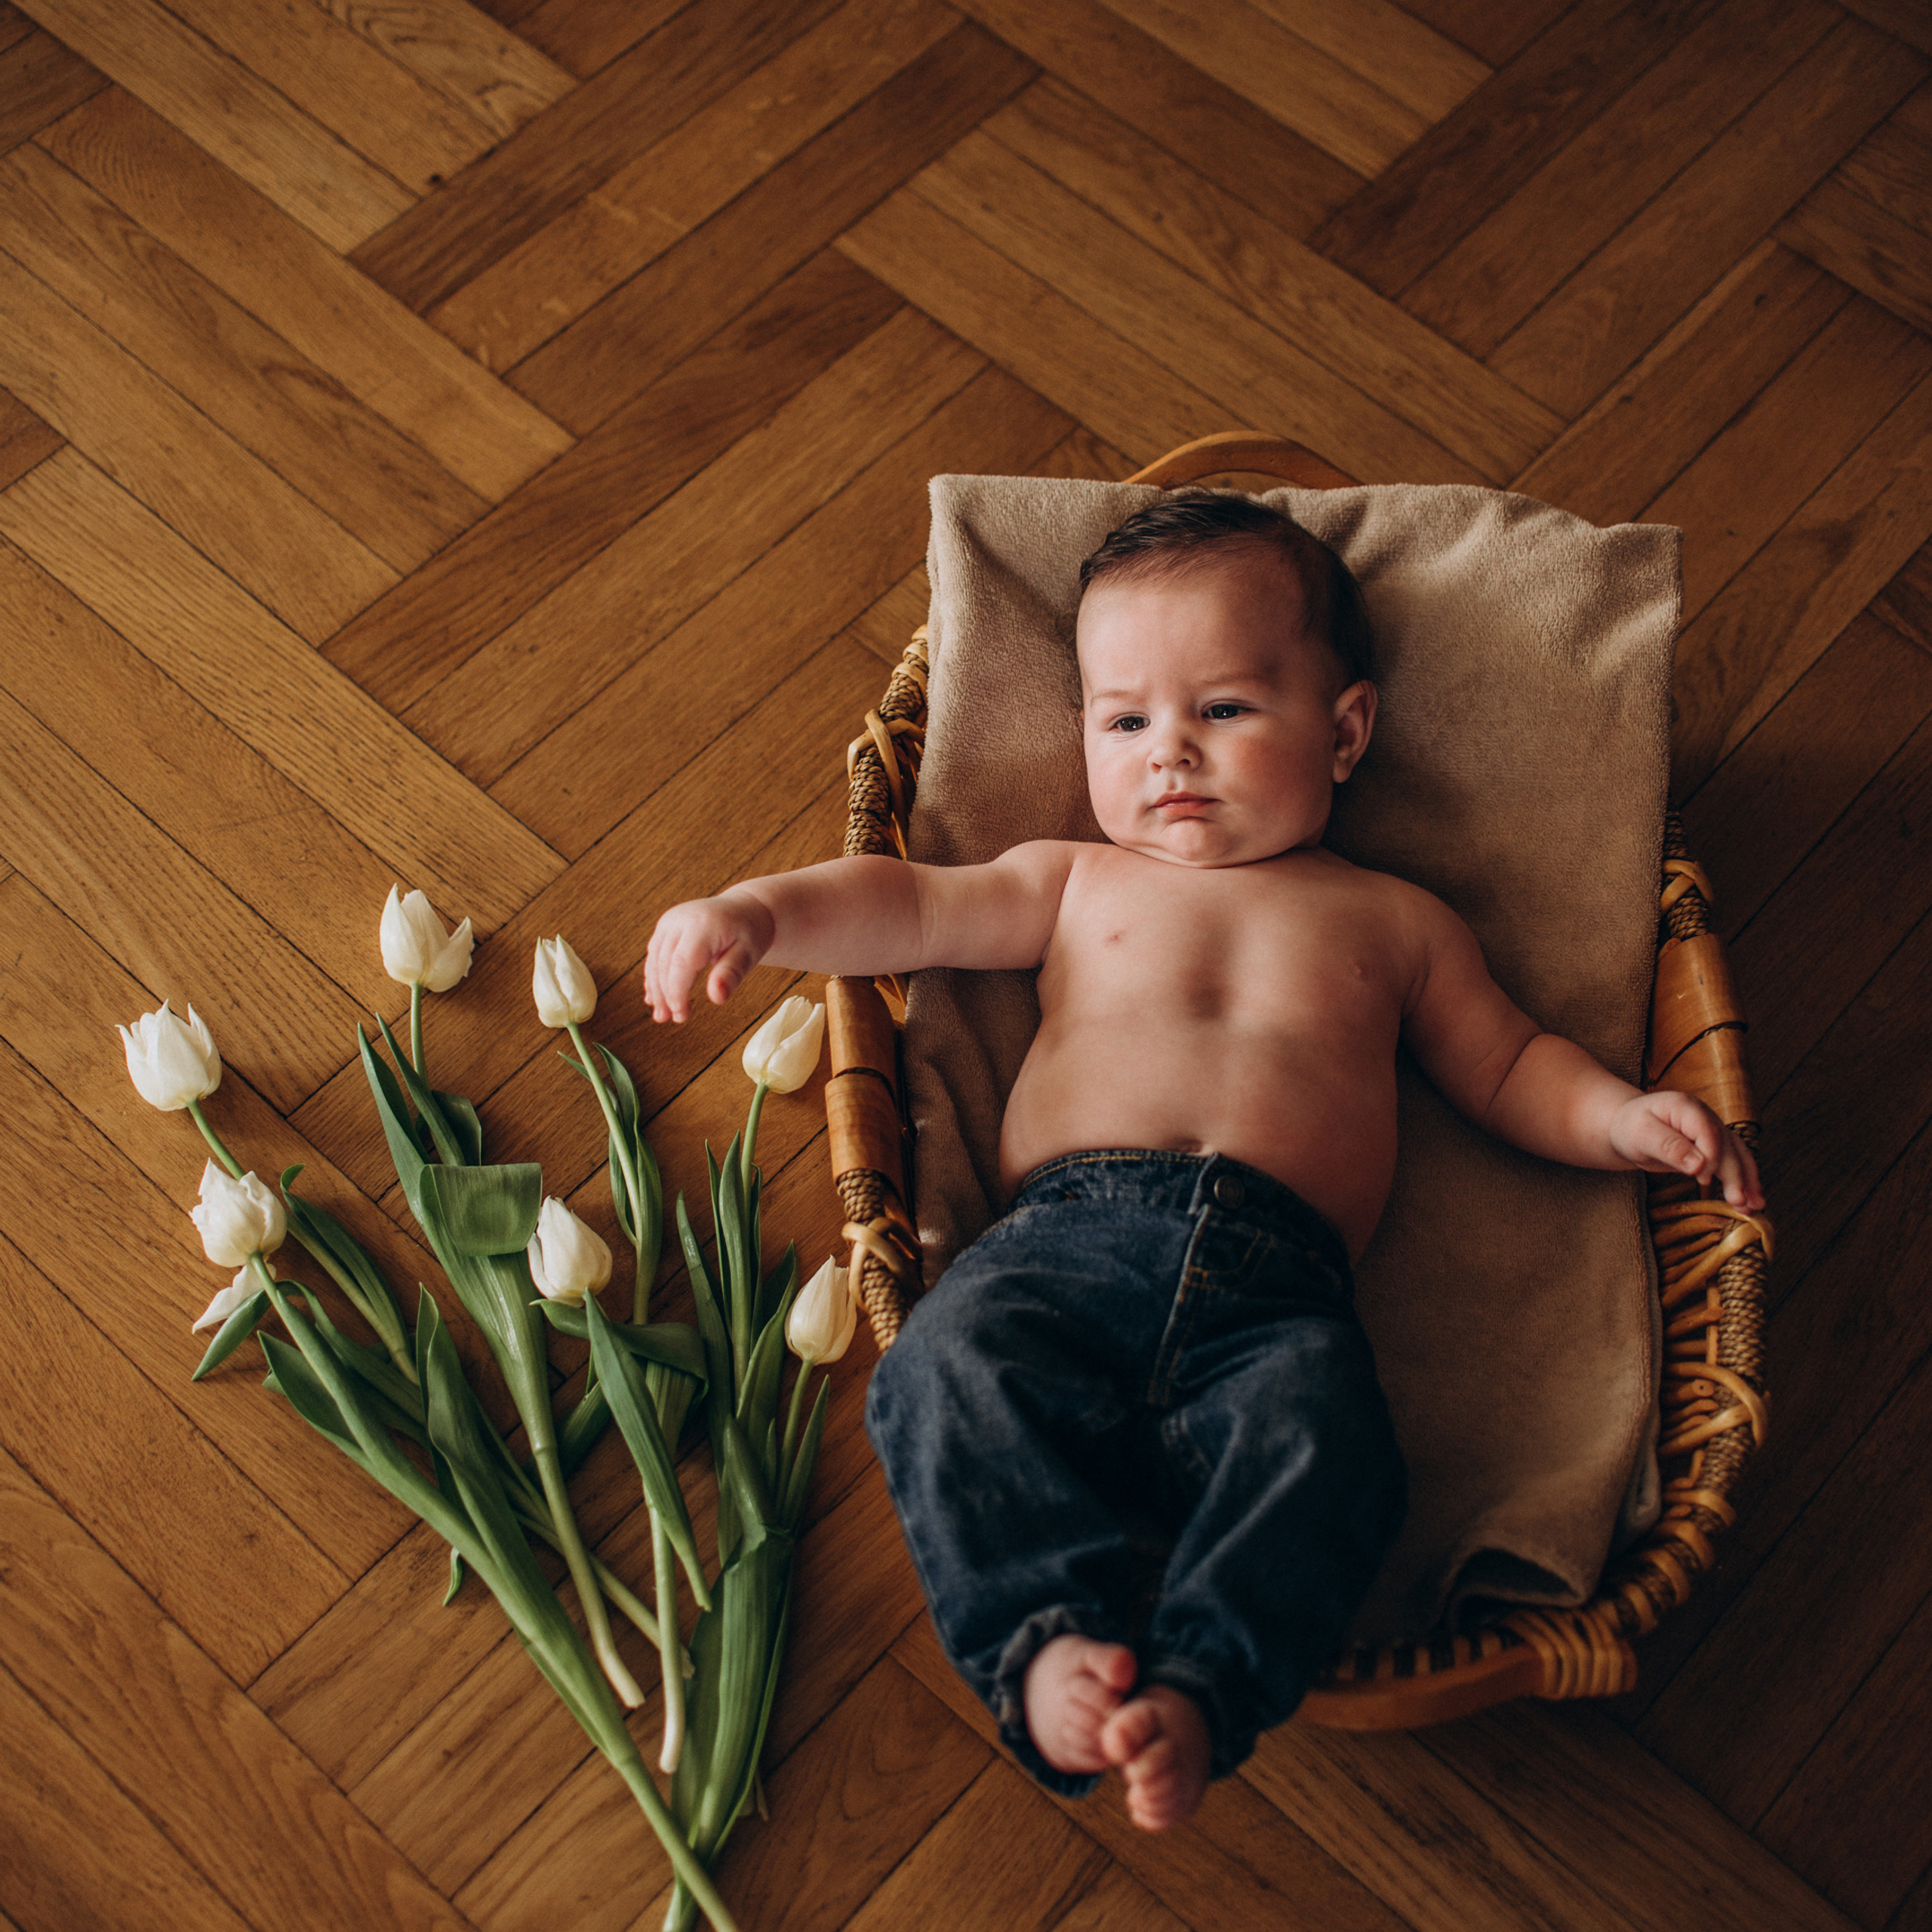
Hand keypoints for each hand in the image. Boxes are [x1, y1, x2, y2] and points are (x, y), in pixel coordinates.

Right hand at [643, 894, 772, 1022]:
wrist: (744, 910)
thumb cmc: (749, 933)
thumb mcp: (749, 954)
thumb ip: (732, 973)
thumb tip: (717, 998)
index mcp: (702, 925)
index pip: (681, 963)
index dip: (677, 992)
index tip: (681, 1015)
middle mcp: (680, 919)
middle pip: (664, 963)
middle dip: (666, 995)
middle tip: (675, 1019)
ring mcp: (669, 922)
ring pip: (655, 961)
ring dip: (656, 990)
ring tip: (662, 1015)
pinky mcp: (665, 927)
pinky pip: (654, 955)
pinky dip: (654, 978)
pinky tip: (655, 998)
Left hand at [1608, 1091, 1763, 1209]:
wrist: (1628, 1127)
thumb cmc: (1631, 1127)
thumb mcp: (1641, 1134)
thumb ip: (1669, 1147)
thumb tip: (1699, 1165)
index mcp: (1686, 1107)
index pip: (1708, 1133)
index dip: (1711, 1157)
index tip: (1702, 1179)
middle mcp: (1706, 1117)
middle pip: (1728, 1147)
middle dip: (1735, 1175)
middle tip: (1738, 1202)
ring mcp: (1714, 1132)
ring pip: (1738, 1156)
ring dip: (1748, 1182)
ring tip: (1754, 1207)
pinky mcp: (1715, 1148)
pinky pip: (1735, 1164)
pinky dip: (1745, 1182)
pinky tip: (1752, 1202)